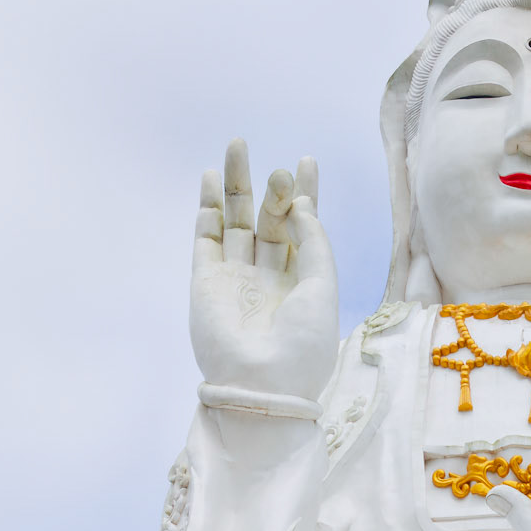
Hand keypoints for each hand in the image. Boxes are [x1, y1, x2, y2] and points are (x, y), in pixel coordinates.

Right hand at [189, 138, 339, 402]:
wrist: (263, 384)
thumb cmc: (302, 344)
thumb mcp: (324, 287)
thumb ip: (315, 240)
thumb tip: (300, 204)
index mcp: (302, 282)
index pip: (302, 227)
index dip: (303, 193)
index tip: (306, 160)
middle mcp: (268, 277)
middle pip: (269, 219)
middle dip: (274, 190)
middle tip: (279, 171)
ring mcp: (236, 278)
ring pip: (234, 220)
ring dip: (235, 184)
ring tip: (236, 145)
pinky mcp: (206, 282)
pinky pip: (206, 237)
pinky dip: (207, 208)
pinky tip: (210, 180)